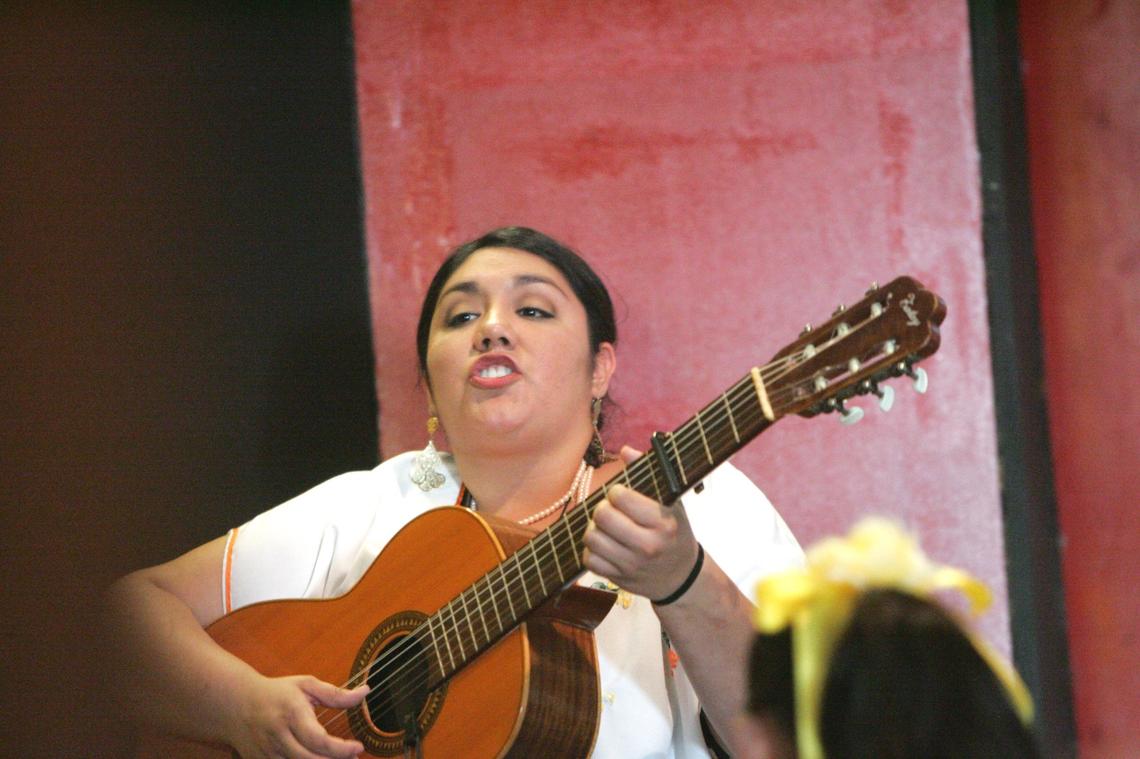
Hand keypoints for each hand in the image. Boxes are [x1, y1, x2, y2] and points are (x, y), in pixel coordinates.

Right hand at [227, 674, 367, 758]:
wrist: (235, 703)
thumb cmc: (277, 693)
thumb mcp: (306, 686)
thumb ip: (336, 694)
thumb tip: (365, 692)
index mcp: (291, 714)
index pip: (318, 739)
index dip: (340, 749)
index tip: (358, 747)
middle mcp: (278, 736)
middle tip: (353, 757)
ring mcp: (268, 753)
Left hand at [582, 446, 701, 600]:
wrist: (681, 576)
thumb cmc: (674, 532)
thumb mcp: (671, 502)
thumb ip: (649, 474)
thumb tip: (626, 450)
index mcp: (662, 522)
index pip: (620, 497)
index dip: (616, 492)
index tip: (621, 495)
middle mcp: (648, 546)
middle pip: (602, 516)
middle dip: (602, 509)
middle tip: (610, 510)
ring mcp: (632, 565)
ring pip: (592, 538)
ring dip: (594, 529)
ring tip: (606, 528)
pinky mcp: (619, 579)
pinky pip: (589, 560)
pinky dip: (593, 552)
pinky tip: (605, 547)